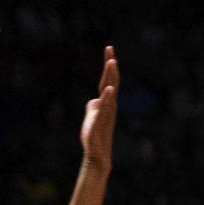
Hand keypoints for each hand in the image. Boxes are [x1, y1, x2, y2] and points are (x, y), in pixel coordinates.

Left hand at [81, 47, 118, 165]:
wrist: (97, 156)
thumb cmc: (94, 138)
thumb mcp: (91, 118)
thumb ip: (93, 107)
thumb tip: (93, 100)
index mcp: (105, 104)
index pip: (106, 81)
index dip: (108, 66)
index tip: (108, 48)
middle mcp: (109, 106)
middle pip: (111, 82)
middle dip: (110, 66)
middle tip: (110, 49)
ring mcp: (106, 114)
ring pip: (110, 93)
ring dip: (111, 77)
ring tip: (112, 63)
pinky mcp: (101, 123)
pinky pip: (105, 108)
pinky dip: (107, 99)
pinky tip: (109, 90)